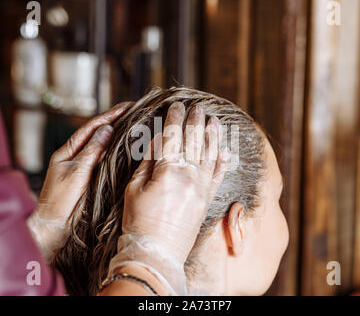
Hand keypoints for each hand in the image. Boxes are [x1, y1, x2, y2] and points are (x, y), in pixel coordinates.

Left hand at [27, 102, 132, 260]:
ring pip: (102, 147)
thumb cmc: (60, 200)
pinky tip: (127, 148)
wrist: (54, 226)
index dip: (108, 116)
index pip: (90, 128)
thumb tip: (106, 129)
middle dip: (114, 121)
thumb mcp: (76, 172)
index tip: (126, 106)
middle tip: (134, 111)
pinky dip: (115, 151)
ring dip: (117, 135)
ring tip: (134, 124)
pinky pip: (104, 160)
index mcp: (67, 151)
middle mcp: (75, 156)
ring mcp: (83, 167)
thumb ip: (91, 151)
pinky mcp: (90, 178)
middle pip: (97, 134)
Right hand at [108, 102, 230, 294]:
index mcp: (168, 171)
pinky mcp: (207, 200)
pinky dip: (223, 161)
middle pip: (194, 141)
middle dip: (195, 121)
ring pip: (210, 155)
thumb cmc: (139, 222)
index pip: (173, 137)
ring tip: (214, 120)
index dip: (175, 119)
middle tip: (197, 107)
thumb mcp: (134, 189)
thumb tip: (158, 141)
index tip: (176, 106)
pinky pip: (218, 175)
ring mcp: (201, 188)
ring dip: (212, 135)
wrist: (157, 253)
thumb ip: (148, 163)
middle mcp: (189, 176)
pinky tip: (225, 150)